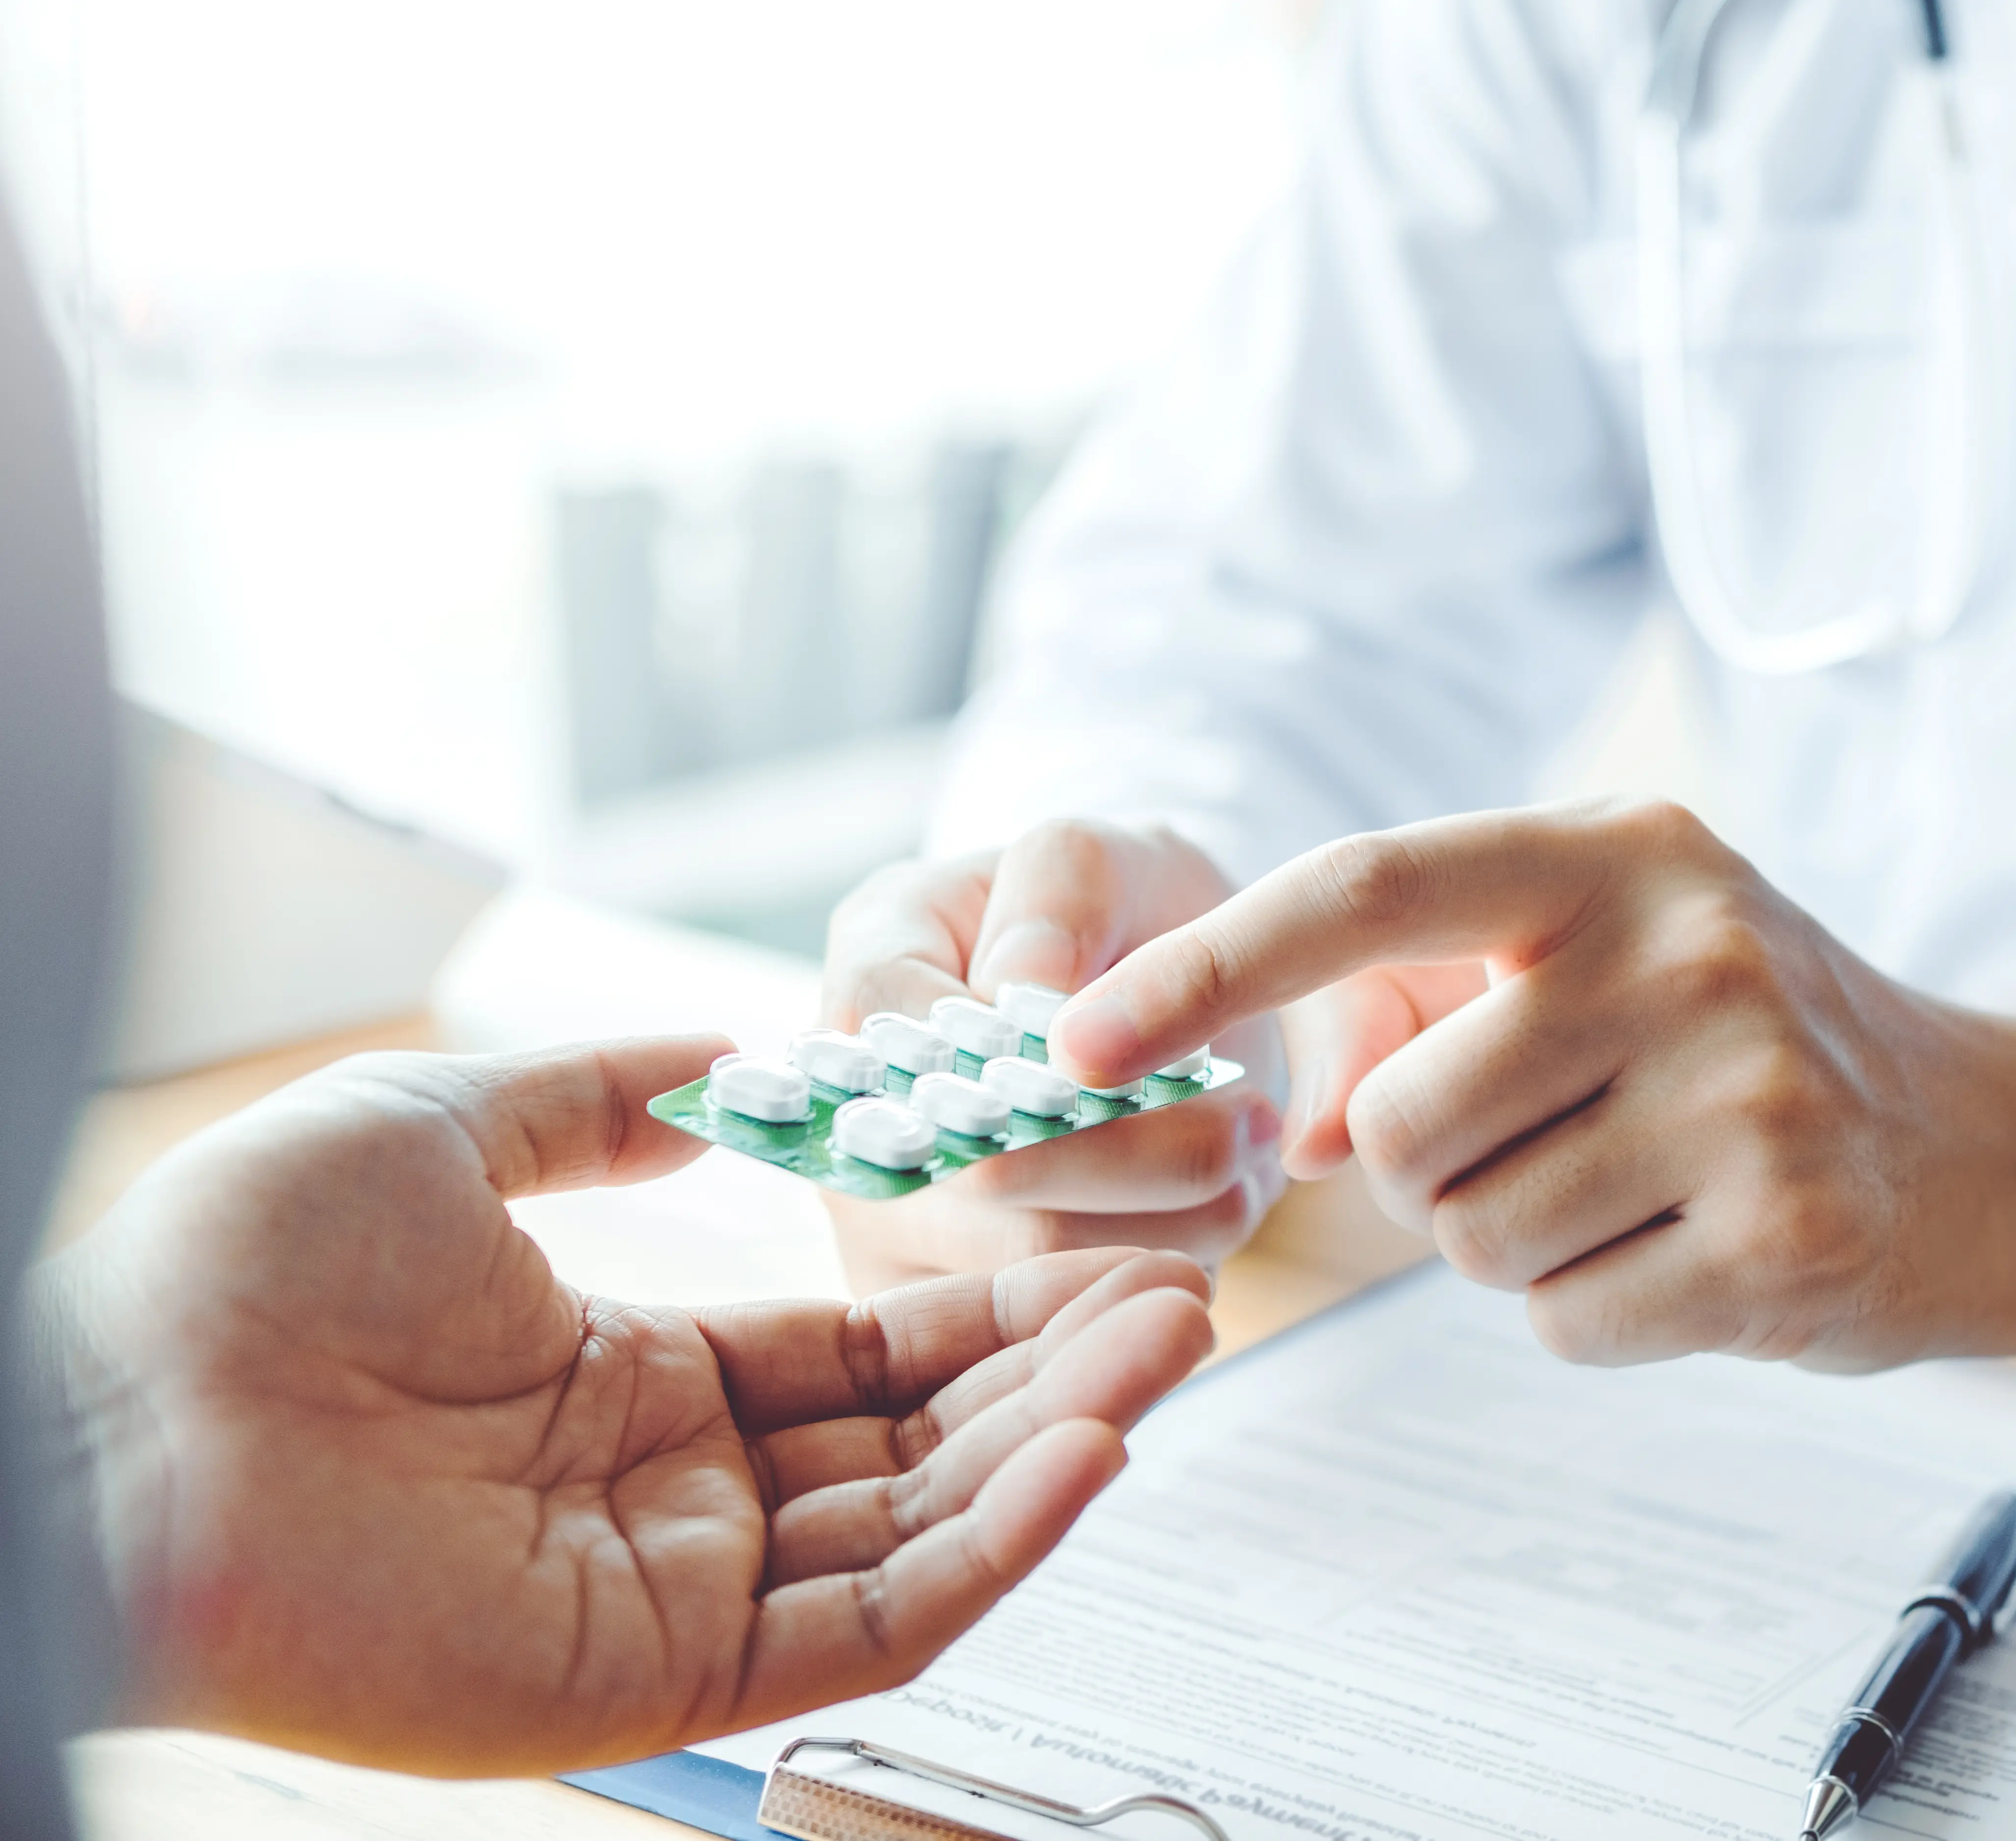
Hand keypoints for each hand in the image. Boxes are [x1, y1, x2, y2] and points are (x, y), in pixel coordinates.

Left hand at [33, 1039, 1214, 1774]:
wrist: (108, 1418)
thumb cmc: (236, 1270)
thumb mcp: (441, 1126)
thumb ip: (598, 1097)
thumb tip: (729, 1059)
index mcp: (630, 1378)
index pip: (862, 1352)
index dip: (986, 1306)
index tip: (1098, 1248)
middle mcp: (670, 1493)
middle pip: (918, 1442)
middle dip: (1055, 1370)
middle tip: (1183, 1296)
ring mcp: (670, 1592)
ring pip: (919, 1531)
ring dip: (1055, 1444)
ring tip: (1169, 1347)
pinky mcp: (657, 1679)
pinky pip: (866, 1623)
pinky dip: (990, 1550)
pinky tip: (1083, 1457)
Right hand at [820, 822, 1285, 1285]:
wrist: (1152, 991)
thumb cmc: (1114, 910)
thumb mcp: (1098, 855)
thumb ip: (1058, 894)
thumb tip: (1021, 991)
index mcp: (867, 983)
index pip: (906, 1038)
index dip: (1023, 1063)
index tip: (1133, 1061)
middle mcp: (857, 1120)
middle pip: (982, 1180)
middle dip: (1128, 1157)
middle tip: (1245, 1124)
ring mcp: (903, 1227)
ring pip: (1038, 1263)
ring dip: (1167, 1218)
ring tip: (1246, 1159)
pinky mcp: (970, 1303)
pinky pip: (1070, 1315)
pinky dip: (1164, 1267)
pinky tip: (1217, 1213)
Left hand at [1048, 798, 2015, 1409]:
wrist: (1995, 1153)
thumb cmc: (1755, 1046)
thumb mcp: (1608, 964)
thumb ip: (1431, 1010)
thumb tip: (1284, 1129)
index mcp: (1623, 853)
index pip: (1366, 886)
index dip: (1205, 966)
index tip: (1071, 1042)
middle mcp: (1687, 950)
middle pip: (1401, 1125)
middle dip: (1431, 1172)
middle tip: (1554, 1145)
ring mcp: (1748, 1095)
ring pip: (1471, 1239)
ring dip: (1520, 1243)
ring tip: (1642, 1189)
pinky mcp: (1784, 1240)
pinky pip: (1563, 1323)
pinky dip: (1598, 1313)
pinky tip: (1694, 1253)